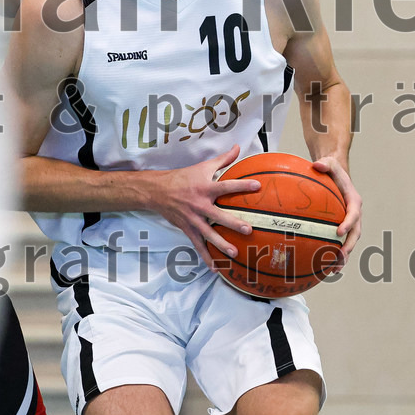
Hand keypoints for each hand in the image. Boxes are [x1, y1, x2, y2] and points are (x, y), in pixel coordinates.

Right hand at [144, 145, 259, 267]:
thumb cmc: (183, 178)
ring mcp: (193, 219)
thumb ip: (223, 159)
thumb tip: (238, 147)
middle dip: (233, 223)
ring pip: (208, 234)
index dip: (241, 185)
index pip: (226, 186)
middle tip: (248, 229)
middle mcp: (200, 204)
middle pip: (218, 215)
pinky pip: (198, 245)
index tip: (257, 186)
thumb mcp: (203, 167)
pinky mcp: (187, 229)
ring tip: (235, 253)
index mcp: (205, 188)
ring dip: (221, 244)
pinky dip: (206, 257)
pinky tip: (216, 268)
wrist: (158, 191)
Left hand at [312, 156, 361, 271]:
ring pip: (350, 243)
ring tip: (333, 269)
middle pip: (355, 234)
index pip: (353, 214)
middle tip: (339, 256)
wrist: (336, 176)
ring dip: (344, 257)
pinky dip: (334, 255)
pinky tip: (324, 267)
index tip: (338, 232)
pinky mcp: (342, 228)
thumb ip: (325, 163)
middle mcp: (355, 215)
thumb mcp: (329, 163)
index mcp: (353, 201)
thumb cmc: (331, 169)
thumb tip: (317, 165)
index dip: (348, 224)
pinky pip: (340, 243)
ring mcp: (350, 223)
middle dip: (349, 246)